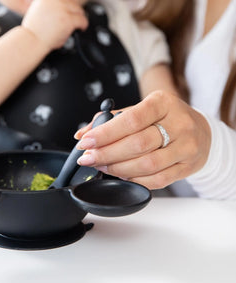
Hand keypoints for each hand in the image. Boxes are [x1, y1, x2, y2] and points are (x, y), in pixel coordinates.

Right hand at [21, 0, 87, 50]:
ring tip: (76, 22)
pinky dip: (83, 24)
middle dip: (72, 5)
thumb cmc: (33, 31)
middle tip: (72, 14)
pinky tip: (81, 28)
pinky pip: (82, 19)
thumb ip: (48, 5)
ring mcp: (62, 8)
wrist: (31, 41)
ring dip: (78, 15)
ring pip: (78, 8)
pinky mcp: (68, 19)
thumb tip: (62, 6)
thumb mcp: (36, 11)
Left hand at [75, 90, 211, 189]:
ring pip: (147, 164)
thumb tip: (82, 133)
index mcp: (163, 103)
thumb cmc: (164, 118)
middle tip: (88, 158)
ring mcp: (186, 147)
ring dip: (118, 168)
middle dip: (106, 154)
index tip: (86, 142)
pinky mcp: (188, 167)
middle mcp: (179, 123)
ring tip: (101, 166)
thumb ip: (111, 120)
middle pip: (137, 144)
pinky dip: (135, 180)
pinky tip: (121, 175)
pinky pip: (158, 180)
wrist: (200, 130)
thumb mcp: (141, 109)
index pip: (131, 120)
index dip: (105, 133)